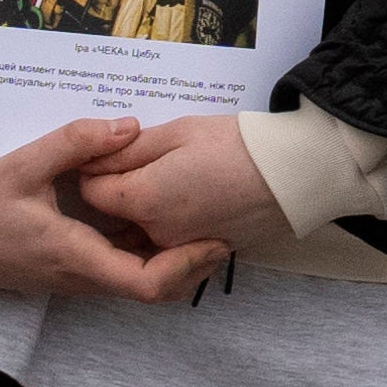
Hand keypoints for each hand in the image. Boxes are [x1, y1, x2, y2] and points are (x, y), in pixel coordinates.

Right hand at [0, 118, 225, 305]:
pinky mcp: (72, 271)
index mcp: (76, 258)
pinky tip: (158, 218)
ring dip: (173, 258)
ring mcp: (78, 280)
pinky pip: (121, 271)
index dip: (189, 266)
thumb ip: (74, 142)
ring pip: (139, 282)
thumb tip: (129, 125)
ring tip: (199, 218)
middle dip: (192, 261)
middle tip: (221, 224)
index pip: (148, 285)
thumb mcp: (22, 164)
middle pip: (155, 288)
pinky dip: (148, 253)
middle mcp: (83, 279)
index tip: (215, 238)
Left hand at [76, 115, 295, 257]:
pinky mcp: (203, 253)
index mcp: (143, 201)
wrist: (296, 174)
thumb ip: (126, 150)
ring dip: (145, 208)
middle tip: (151, 158)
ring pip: (141, 231)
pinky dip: (170, 223)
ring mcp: (181, 248)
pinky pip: (170, 242)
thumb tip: (90, 159)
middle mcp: (156, 235)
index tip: (117, 150)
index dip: (98, 166)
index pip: (91, 191)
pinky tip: (192, 196)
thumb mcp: (176, 133)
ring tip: (175, 176)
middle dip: (122, 189)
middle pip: (116, 215)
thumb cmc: (238, 146)